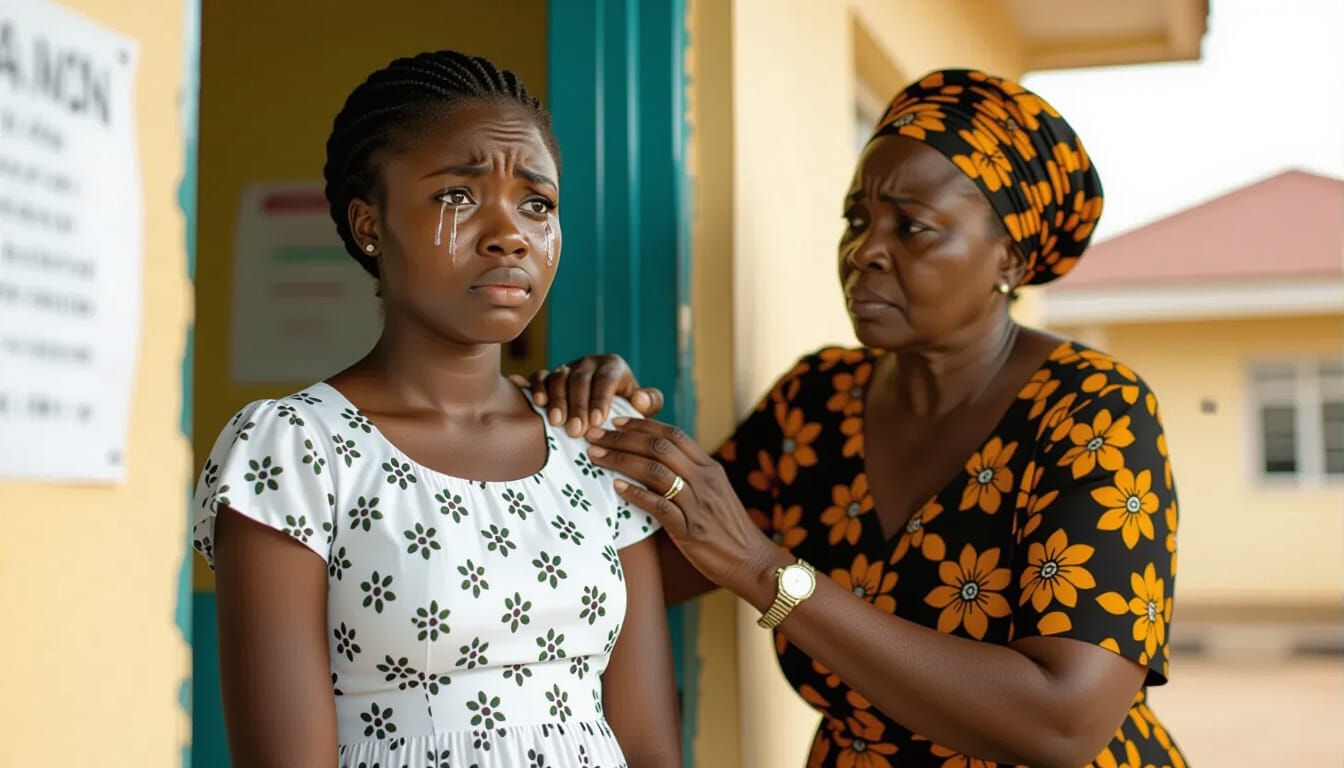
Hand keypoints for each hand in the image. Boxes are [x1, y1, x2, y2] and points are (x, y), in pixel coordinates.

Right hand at [509, 355, 662, 436]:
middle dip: (577, 406)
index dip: (600, 399)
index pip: (605, 379)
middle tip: (576, 431)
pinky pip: (540, 376)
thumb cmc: (627, 408)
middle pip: (580, 380)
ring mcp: (567, 367)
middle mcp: (588, 363)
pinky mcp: (549, 375)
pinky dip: (537, 388)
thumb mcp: (643, 405)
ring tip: (557, 422)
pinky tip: (537, 403)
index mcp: (612, 366)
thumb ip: (649, 402)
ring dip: (557, 400)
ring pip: (558, 377)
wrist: (606, 405)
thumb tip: (640, 399)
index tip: (598, 421)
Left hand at [585, 418, 784, 601]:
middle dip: (622, 438)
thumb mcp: (714, 494)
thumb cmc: (727, 529)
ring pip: (655, 471)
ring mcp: (698, 504)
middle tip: (593, 435)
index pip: (673, 435)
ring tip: (595, 457)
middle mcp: (705, 480)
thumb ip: (690, 476)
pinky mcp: (691, 530)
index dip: (641, 425)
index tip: (615, 422)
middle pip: (659, 447)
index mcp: (710, 468)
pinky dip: (636, 494)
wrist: (752, 562)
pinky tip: (617, 488)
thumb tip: (655, 463)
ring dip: (621, 460)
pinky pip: (659, 506)